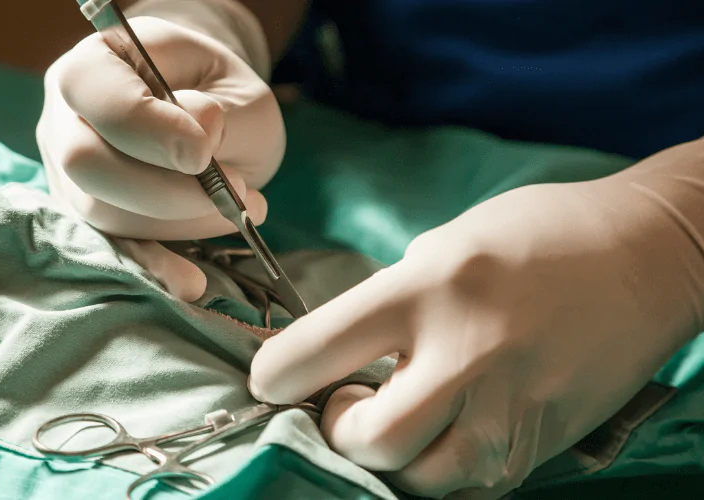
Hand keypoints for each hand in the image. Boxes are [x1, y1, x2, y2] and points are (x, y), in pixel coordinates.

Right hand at [37, 16, 283, 300]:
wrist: (210, 119)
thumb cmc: (221, 96)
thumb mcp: (238, 91)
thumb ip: (222, 112)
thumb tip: (199, 133)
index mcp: (96, 63)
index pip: (92, 91)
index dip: (145, 127)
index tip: (203, 153)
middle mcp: (66, 116)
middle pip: (84, 161)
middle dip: (164, 190)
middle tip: (235, 193)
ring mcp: (68, 172)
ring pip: (101, 212)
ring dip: (178, 224)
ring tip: (240, 210)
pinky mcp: (89, 216)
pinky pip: (114, 248)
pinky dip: (156, 267)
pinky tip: (191, 283)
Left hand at [249, 157, 703, 498]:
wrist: (645, 258)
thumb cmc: (534, 237)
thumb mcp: (442, 245)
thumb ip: (384, 304)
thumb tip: (334, 356)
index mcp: (429, 288)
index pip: (317, 349)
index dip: (274, 373)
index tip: (272, 377)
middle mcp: (467, 354)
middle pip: (365, 439)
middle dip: (335, 429)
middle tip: (345, 400)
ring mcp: (508, 408)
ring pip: (414, 478)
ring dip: (388, 455)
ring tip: (399, 411)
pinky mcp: (538, 443)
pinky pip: (465, 481)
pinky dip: (437, 463)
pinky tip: (444, 424)